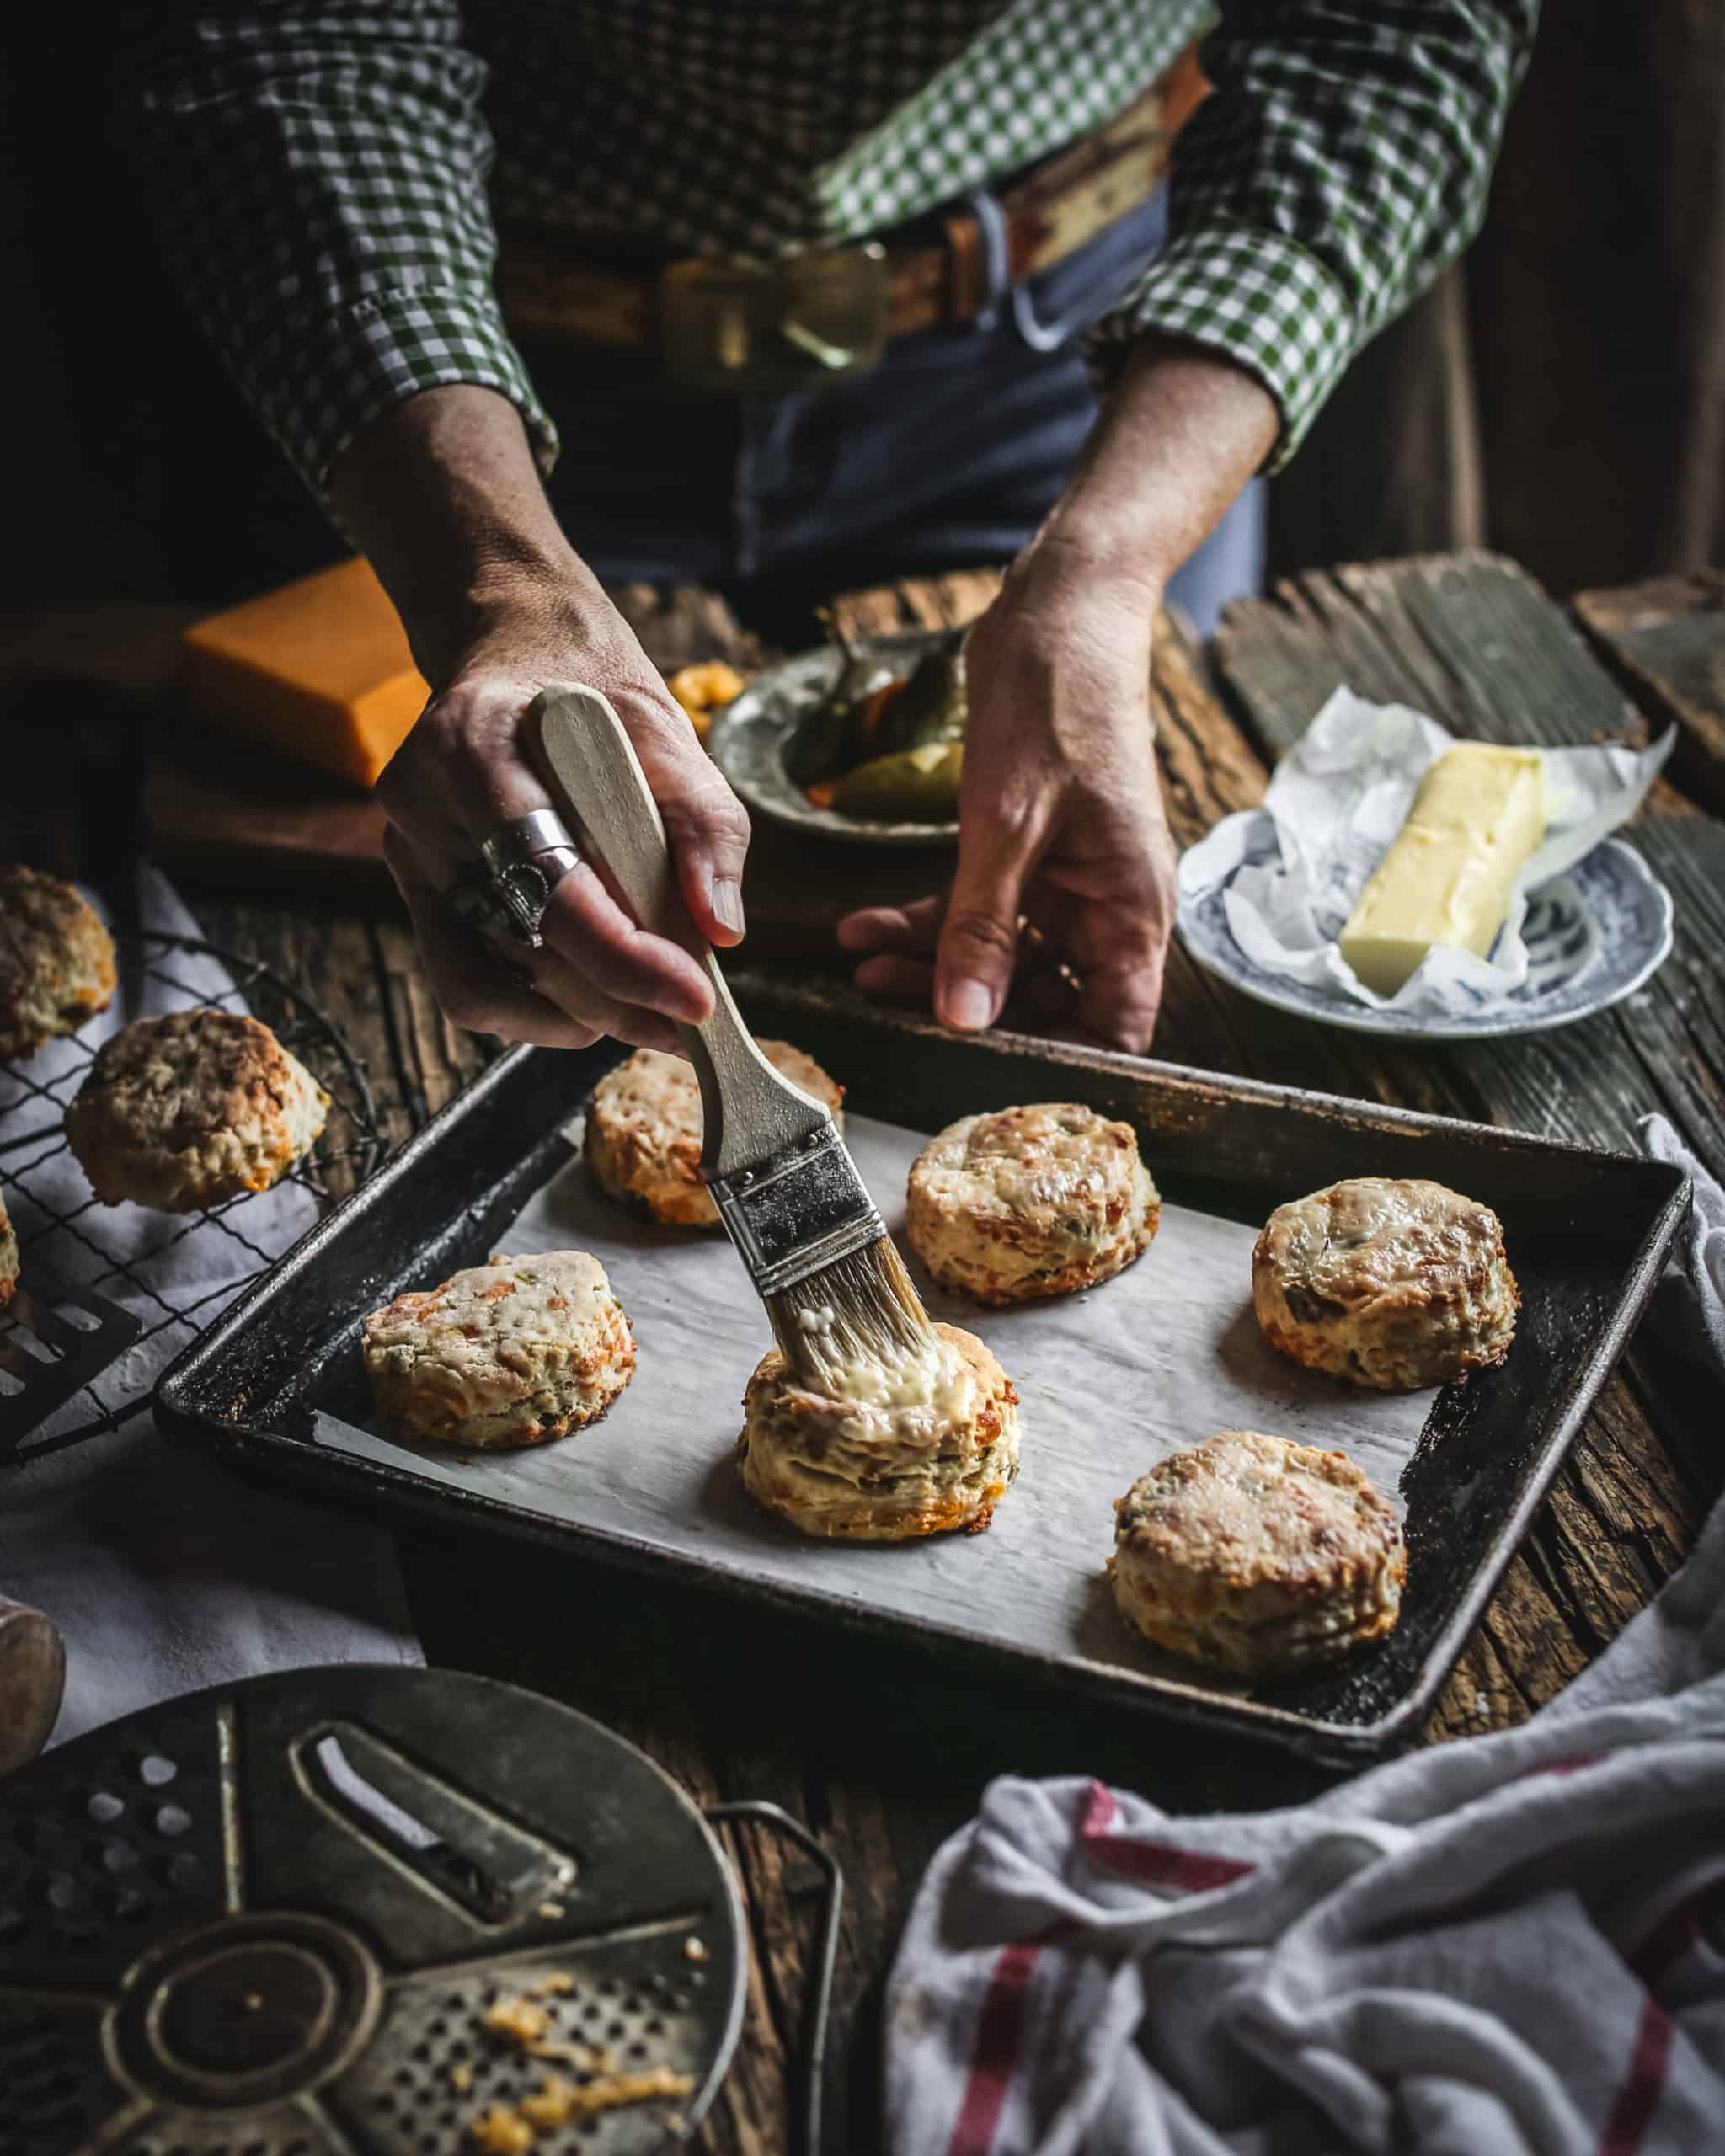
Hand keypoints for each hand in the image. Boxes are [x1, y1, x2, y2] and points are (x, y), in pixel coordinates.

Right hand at [376, 574, 749, 1051]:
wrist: (522, 664)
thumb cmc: (594, 700)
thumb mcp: (668, 735)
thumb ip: (705, 824)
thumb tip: (720, 928)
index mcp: (473, 747)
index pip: (549, 882)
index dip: (626, 957)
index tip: (698, 998)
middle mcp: (422, 806)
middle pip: (520, 946)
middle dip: (615, 1001)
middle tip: (691, 1023)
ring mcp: (411, 856)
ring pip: (486, 984)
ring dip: (581, 1014)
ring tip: (654, 1013)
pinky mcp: (421, 894)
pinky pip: (468, 983)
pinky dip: (539, 1009)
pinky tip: (600, 999)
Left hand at [837, 551, 1176, 1052]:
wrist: (1056, 614)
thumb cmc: (1057, 705)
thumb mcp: (1008, 826)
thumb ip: (982, 928)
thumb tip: (966, 1019)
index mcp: (1132, 910)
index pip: (1114, 1026)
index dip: (1058, 1059)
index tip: (986, 1074)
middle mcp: (1104, 906)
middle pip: (1044, 999)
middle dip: (967, 1010)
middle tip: (891, 1010)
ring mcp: (1061, 882)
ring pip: (995, 956)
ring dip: (928, 965)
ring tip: (860, 967)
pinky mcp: (1022, 855)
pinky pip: (971, 910)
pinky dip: (919, 920)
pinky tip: (861, 927)